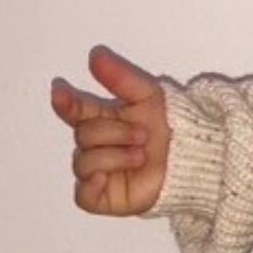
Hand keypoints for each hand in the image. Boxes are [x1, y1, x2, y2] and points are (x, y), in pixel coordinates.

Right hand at [49, 45, 172, 215]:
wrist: (192, 159)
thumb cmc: (169, 126)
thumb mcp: (148, 95)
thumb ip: (121, 77)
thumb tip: (95, 55)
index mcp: (101, 118)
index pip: (74, 110)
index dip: (65, 102)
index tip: (61, 93)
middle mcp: (95, 145)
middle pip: (83, 136)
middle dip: (113, 133)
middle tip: (143, 136)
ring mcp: (97, 172)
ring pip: (83, 163)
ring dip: (114, 156)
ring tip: (141, 156)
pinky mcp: (104, 197)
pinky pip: (83, 196)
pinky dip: (90, 186)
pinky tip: (105, 178)